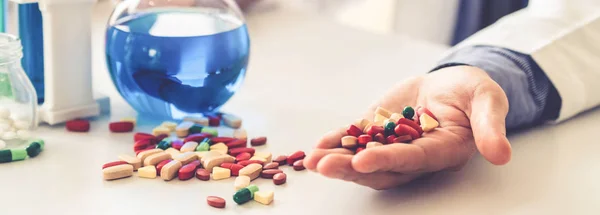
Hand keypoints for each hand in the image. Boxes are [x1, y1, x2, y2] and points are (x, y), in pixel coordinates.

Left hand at [304, 66, 511, 189]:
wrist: (453, 84)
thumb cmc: (474, 93)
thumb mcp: (488, 101)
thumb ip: (490, 125)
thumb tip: (500, 153)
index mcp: (442, 151)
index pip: (413, 159)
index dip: (388, 161)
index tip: (362, 161)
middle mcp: (415, 154)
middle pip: (382, 167)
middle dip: (351, 168)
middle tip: (323, 166)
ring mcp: (393, 143)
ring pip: (364, 157)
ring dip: (338, 159)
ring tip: (312, 160)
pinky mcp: (379, 129)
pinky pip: (356, 139)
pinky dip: (337, 141)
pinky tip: (318, 144)